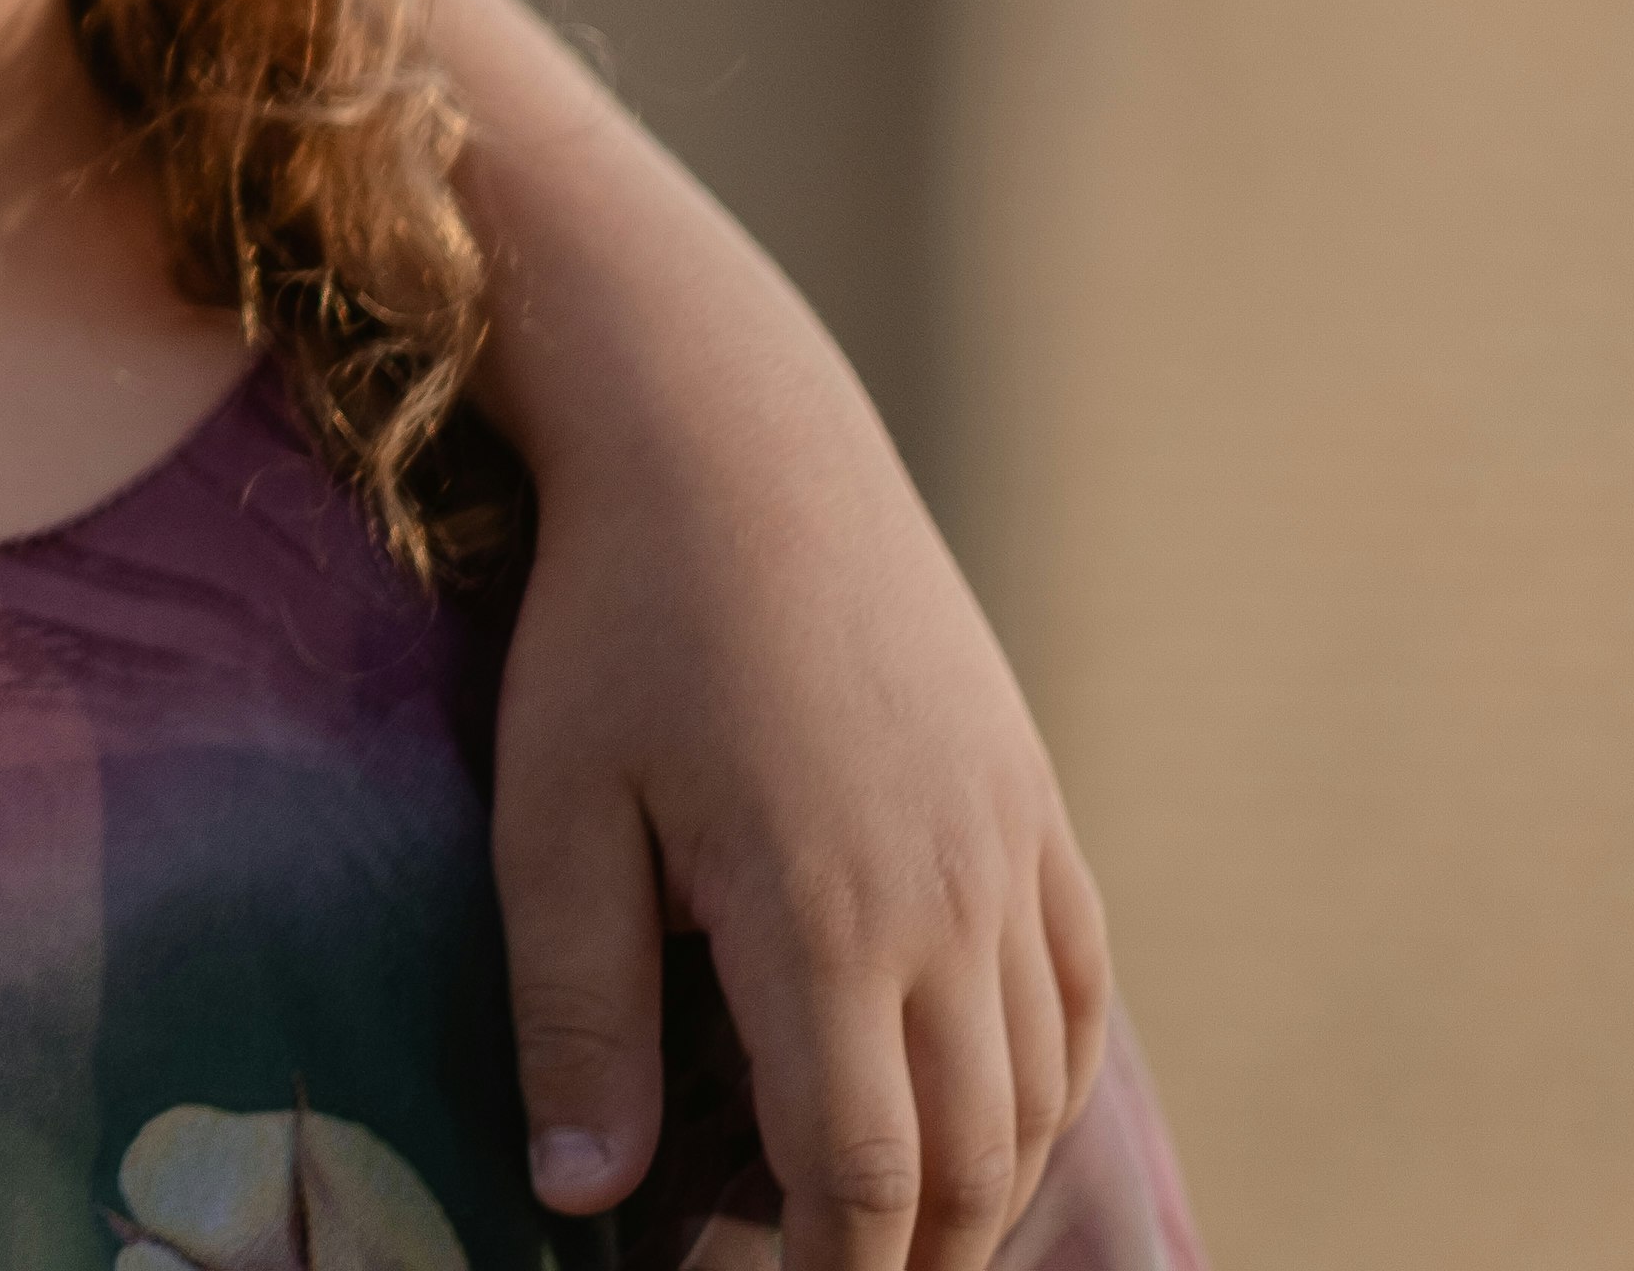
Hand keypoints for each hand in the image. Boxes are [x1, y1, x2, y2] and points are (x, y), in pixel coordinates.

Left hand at [490, 404, 1113, 1270]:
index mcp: (827, 923)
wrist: (734, 444)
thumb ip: (575, 1013)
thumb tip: (579, 1194)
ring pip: (1039, 1087)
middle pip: (970, 1159)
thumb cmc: (614, 624)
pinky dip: (1048, 1084)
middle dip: (910, 1256)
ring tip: (895, 1235)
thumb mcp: (554, 815)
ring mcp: (1013, 850)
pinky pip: (1080, 988)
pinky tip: (989, 1118)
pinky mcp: (1034, 799)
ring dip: (982, 1186)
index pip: (863, 1178)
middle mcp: (952, 904)